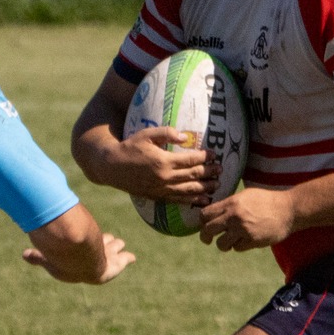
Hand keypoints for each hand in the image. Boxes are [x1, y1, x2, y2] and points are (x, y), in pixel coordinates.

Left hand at [22, 233, 135, 283]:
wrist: (78, 261)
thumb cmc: (60, 259)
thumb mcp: (46, 258)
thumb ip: (37, 257)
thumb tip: (24, 255)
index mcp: (76, 267)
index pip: (79, 258)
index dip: (80, 252)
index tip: (81, 246)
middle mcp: (91, 264)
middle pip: (96, 252)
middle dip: (101, 246)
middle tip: (107, 239)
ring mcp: (104, 262)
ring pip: (111, 251)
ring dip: (114, 247)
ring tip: (119, 243)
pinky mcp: (116, 262)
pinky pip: (124, 259)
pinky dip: (127, 258)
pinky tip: (132, 257)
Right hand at [100, 128, 214, 203]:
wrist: (112, 167)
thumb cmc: (130, 147)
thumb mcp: (146, 135)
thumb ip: (166, 133)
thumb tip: (185, 136)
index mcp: (163, 161)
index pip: (190, 160)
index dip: (205, 157)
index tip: (214, 154)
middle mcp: (164, 177)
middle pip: (193, 176)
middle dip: (209, 173)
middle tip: (221, 170)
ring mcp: (161, 189)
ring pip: (189, 190)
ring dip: (205, 188)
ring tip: (217, 185)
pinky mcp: (157, 197)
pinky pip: (179, 200)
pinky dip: (192, 201)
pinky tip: (203, 200)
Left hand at [197, 187, 293, 251]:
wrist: (289, 209)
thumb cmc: (267, 201)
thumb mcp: (246, 196)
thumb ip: (230, 204)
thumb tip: (214, 212)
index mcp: (231, 203)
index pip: (205, 214)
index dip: (202, 222)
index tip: (204, 225)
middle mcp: (234, 216)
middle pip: (208, 230)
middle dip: (205, 237)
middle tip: (207, 240)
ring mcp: (243, 229)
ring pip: (221, 243)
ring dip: (224, 244)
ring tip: (230, 241)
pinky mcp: (252, 240)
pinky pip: (237, 248)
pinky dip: (239, 246)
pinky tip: (247, 240)